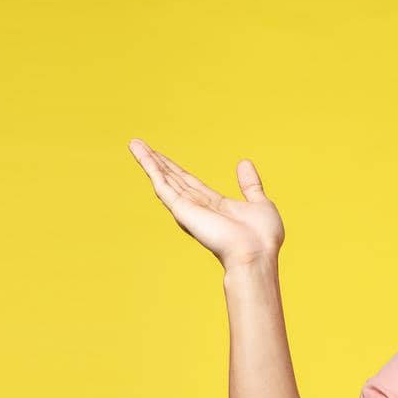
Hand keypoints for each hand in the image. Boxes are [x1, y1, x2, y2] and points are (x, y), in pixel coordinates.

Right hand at [127, 138, 284, 269]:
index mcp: (214, 206)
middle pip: (173, 179)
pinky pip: (163, 186)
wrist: (256, 253)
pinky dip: (151, 169)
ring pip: (164, 179)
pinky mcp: (182, 209)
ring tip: (134, 143)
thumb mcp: (259, 203)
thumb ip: (250, 184)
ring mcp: (188, 208)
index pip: (190, 183)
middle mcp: (198, 207)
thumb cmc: (262, 238)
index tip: (163, 157)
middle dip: (157, 162)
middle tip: (139, 144)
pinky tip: (141, 155)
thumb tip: (244, 163)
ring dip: (149, 161)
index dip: (176, 169)